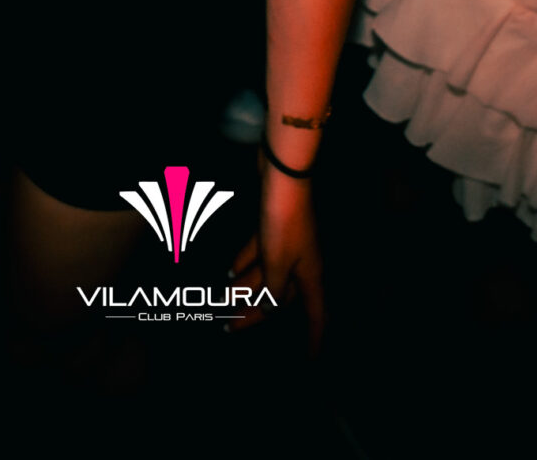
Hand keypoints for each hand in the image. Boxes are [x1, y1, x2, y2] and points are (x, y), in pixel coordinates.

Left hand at [228, 168, 324, 349]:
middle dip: (255, 314)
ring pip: (265, 275)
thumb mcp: (276, 263)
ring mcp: (288, 244)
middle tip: (229, 328)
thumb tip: (269, 309)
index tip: (311, 361)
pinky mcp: (274, 227)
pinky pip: (258, 254)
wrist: (283, 175)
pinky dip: (244, 263)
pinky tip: (228, 271)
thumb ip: (271, 291)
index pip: (317, 316)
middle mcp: (302, 263)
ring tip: (220, 301)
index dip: (315, 340)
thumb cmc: (283, 222)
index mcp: (309, 275)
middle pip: (280, 297)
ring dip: (244, 288)